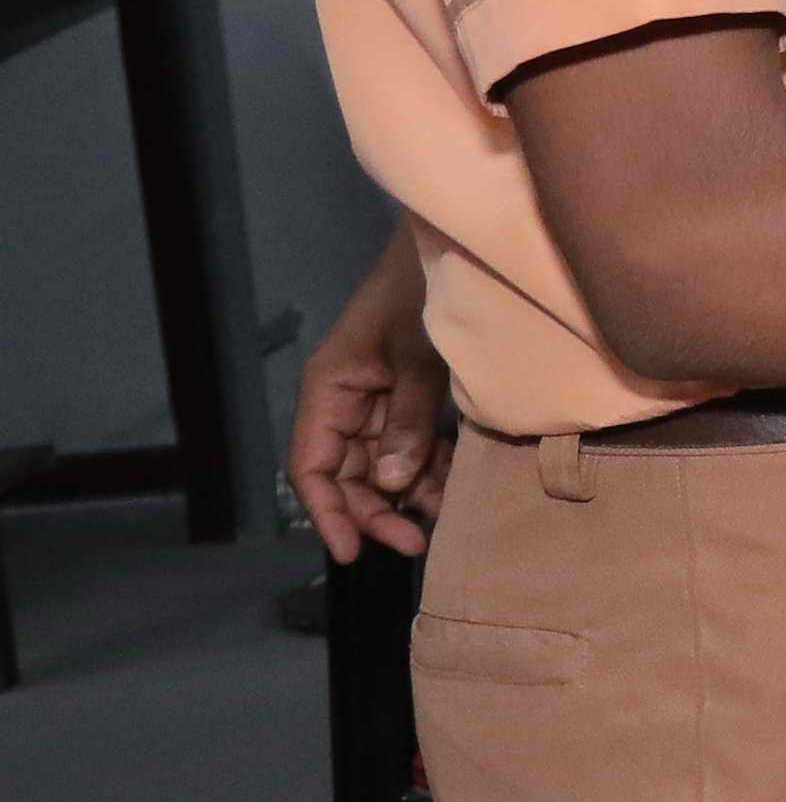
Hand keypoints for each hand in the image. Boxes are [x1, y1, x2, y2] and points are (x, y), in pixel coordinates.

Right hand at [289, 232, 453, 563]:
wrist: (457, 249)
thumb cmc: (425, 293)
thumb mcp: (419, 358)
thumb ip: (409, 421)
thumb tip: (395, 485)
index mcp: (329, 390)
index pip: (312, 467)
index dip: (327, 512)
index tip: (351, 553)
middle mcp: (347, 401)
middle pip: (348, 474)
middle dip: (376, 511)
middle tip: (415, 543)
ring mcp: (379, 399)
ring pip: (383, 465)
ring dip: (408, 494)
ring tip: (441, 517)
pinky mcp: (412, 396)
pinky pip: (412, 444)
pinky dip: (429, 467)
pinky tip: (452, 486)